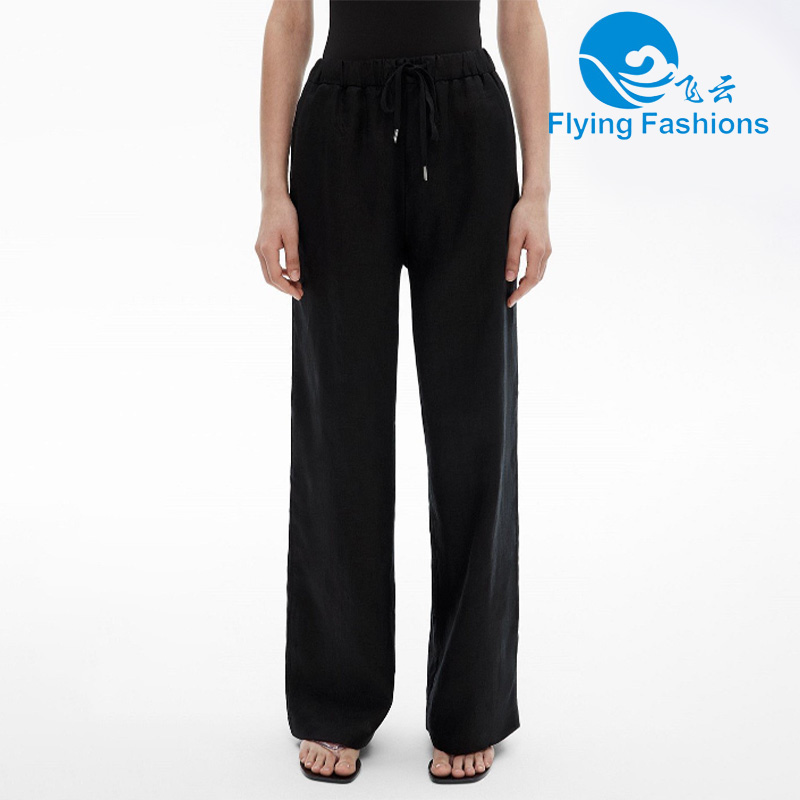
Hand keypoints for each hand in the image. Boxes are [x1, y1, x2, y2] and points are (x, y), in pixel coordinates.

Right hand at [255, 191, 302, 300]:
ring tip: (296, 284)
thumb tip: (295, 277)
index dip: (287, 288)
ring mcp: (259, 248)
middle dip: (284, 288)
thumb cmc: (284, 214)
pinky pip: (269, 264)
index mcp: (267, 250)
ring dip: (281, 281)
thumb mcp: (292, 237)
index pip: (276, 277)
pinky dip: (279, 272)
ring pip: (268, 272)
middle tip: (299, 292)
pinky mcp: (262, 245)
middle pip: (269, 278)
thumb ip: (293, 258)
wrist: (274, 198)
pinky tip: (290, 272)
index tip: (299, 293)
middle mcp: (260, 251)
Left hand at [505, 193, 551, 307]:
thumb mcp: (513, 236)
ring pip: (539, 274)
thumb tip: (510, 278)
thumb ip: (512, 258)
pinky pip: (540, 266)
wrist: (536, 198)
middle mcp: (546, 252)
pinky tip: (522, 276)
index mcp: (539, 251)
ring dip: (528, 284)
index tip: (510, 301)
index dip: (520, 293)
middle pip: (536, 279)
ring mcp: (548, 249)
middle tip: (511, 299)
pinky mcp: (545, 246)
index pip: (530, 280)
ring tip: (515, 290)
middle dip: (524, 291)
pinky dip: (532, 275)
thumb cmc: (523, 214)